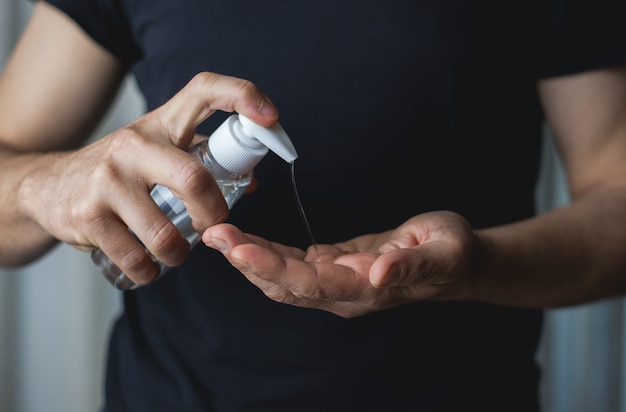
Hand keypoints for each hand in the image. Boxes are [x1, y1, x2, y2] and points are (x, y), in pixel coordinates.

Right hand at [18, 72, 278, 284]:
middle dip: (215, 216)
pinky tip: (148, 265)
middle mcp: (133, 145)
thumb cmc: (119, 170)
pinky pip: (138, 259)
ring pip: (167, 234)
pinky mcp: (88, 215)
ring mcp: (107, 179)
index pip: (203, 91)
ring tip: (175, 252)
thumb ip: (202, 159)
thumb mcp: (157, 152)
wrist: (47, 186)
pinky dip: (151, 271)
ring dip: (180, 254)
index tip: (270, 117)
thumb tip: (251, 180)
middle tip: (213, 226)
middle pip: (195, 179)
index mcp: (159, 124)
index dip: (242, 96)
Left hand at [202, 211, 475, 317]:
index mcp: (365, 290)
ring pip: (281, 277)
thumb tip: (379, 275)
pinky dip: (265, 252)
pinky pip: (292, 264)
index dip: (272, 268)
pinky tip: (244, 238)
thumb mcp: (443, 252)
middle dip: (246, 260)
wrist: (455, 260)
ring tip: (219, 234)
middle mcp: (344, 292)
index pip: (309, 284)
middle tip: (214, 233)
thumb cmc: (452, 253)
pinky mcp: (334, 267)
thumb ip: (411, 266)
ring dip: (248, 257)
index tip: (239, 248)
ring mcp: (336, 282)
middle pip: (284, 284)